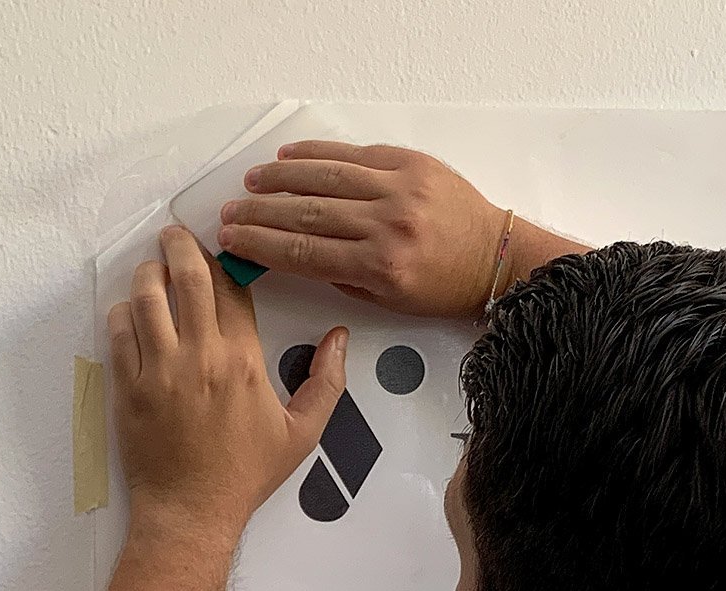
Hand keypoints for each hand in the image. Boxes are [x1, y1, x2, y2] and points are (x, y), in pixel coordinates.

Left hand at [108, 225, 347, 541]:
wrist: (191, 512)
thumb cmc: (246, 475)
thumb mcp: (302, 433)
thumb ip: (326, 382)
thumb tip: (339, 337)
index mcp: (243, 363)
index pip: (231, 289)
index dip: (225, 262)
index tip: (221, 251)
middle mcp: (199, 358)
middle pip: (186, 277)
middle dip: (179, 245)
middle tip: (176, 234)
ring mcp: (157, 370)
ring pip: (146, 295)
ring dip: (149, 272)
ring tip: (154, 268)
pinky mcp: (127, 386)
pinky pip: (118, 329)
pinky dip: (123, 310)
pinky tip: (134, 311)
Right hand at [217, 142, 507, 319]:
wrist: (494, 259)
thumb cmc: (445, 286)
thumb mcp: (388, 300)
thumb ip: (341, 276)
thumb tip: (295, 252)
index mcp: (381, 266)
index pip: (303, 251)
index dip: (261, 245)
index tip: (235, 242)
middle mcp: (388, 225)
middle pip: (304, 212)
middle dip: (259, 214)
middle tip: (231, 214)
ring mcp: (398, 189)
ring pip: (323, 177)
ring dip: (279, 179)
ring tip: (252, 183)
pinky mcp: (409, 163)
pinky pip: (352, 154)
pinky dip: (316, 155)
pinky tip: (289, 158)